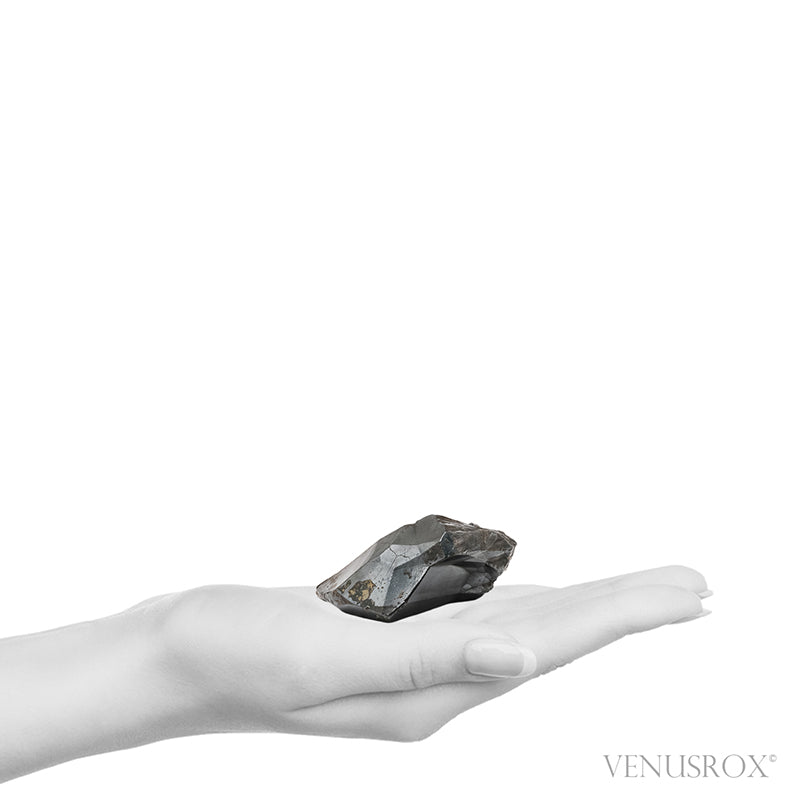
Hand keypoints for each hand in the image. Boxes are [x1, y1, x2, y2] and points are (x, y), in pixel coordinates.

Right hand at [153, 564, 710, 741]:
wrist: (184, 650)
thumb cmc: (241, 654)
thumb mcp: (329, 660)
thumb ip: (427, 662)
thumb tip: (522, 662)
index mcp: (432, 692)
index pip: (552, 645)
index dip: (624, 615)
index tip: (690, 594)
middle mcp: (438, 682)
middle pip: (555, 637)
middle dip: (627, 608)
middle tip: (695, 587)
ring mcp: (415, 660)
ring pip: (523, 624)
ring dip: (586, 602)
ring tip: (638, 592)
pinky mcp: (392, 635)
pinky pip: (480, 614)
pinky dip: (528, 599)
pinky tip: (546, 598)